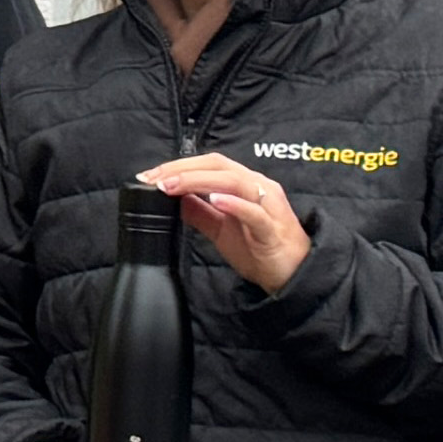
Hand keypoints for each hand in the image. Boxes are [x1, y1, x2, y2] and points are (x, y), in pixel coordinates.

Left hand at [139, 152, 310, 294]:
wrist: (294, 277)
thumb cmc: (259, 249)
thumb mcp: (220, 229)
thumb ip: (199, 212)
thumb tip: (173, 198)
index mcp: (246, 185)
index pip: (210, 164)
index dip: (178, 166)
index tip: (149, 176)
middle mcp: (259, 188)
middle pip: (219, 166)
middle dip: (183, 169)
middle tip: (154, 179)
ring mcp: (269, 207)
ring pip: (235, 182)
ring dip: (200, 181)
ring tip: (173, 185)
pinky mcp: (273, 230)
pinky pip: (255, 213)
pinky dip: (234, 204)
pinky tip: (215, 200)